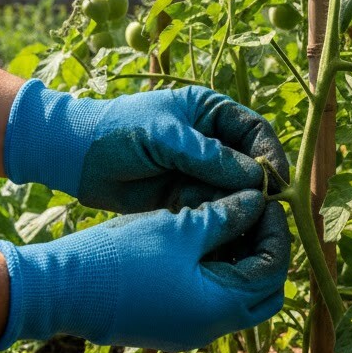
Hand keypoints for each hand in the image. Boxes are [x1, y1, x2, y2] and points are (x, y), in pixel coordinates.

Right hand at [0, 190, 290, 352]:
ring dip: (239, 259)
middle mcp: (211, 328)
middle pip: (262, 291)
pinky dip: (215, 270)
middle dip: (266, 250)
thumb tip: (257, 200)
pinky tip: (201, 237)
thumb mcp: (180, 228)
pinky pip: (207, 299)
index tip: (265, 197)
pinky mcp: (167, 324)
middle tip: (255, 212)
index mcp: (221, 307)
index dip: (275, 230)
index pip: (273, 270)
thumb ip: (225, 216)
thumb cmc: (123, 256)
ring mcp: (188, 330)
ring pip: (235, 295)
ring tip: (228, 217)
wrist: (63, 289)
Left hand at [3, 80, 287, 211]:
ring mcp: (197, 171)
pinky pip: (213, 211)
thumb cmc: (118, 131)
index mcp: (210, 112)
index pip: (255, 131)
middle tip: (272, 216)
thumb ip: (208, 156)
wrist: (74, 156)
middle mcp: (210, 141)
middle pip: (250, 166)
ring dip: (244, 211)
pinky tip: (230, 240)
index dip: (270, 155)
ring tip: (253, 232)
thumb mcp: (164, 137)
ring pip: (235, 192)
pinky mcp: (184, 198)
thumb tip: (255, 178)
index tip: (277, 182)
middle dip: (261, 190)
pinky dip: (223, 224)